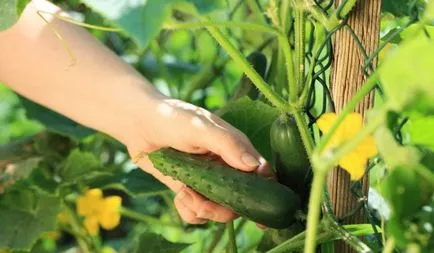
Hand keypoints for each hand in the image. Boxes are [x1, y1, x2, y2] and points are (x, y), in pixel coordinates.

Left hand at [127, 95, 272, 223]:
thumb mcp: (201, 127)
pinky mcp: (191, 189)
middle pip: (241, 200)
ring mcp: (209, 180)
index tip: (261, 215)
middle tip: (200, 202)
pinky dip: (189, 210)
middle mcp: (226, 167)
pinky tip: (179, 196)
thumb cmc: (172, 118)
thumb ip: (228, 144)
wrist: (138, 123)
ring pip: (220, 210)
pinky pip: (198, 213)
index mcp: (236, 149)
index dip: (266, 194)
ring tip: (184, 194)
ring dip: (203, 209)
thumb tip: (254, 167)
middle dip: (222, 208)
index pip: (261, 174)